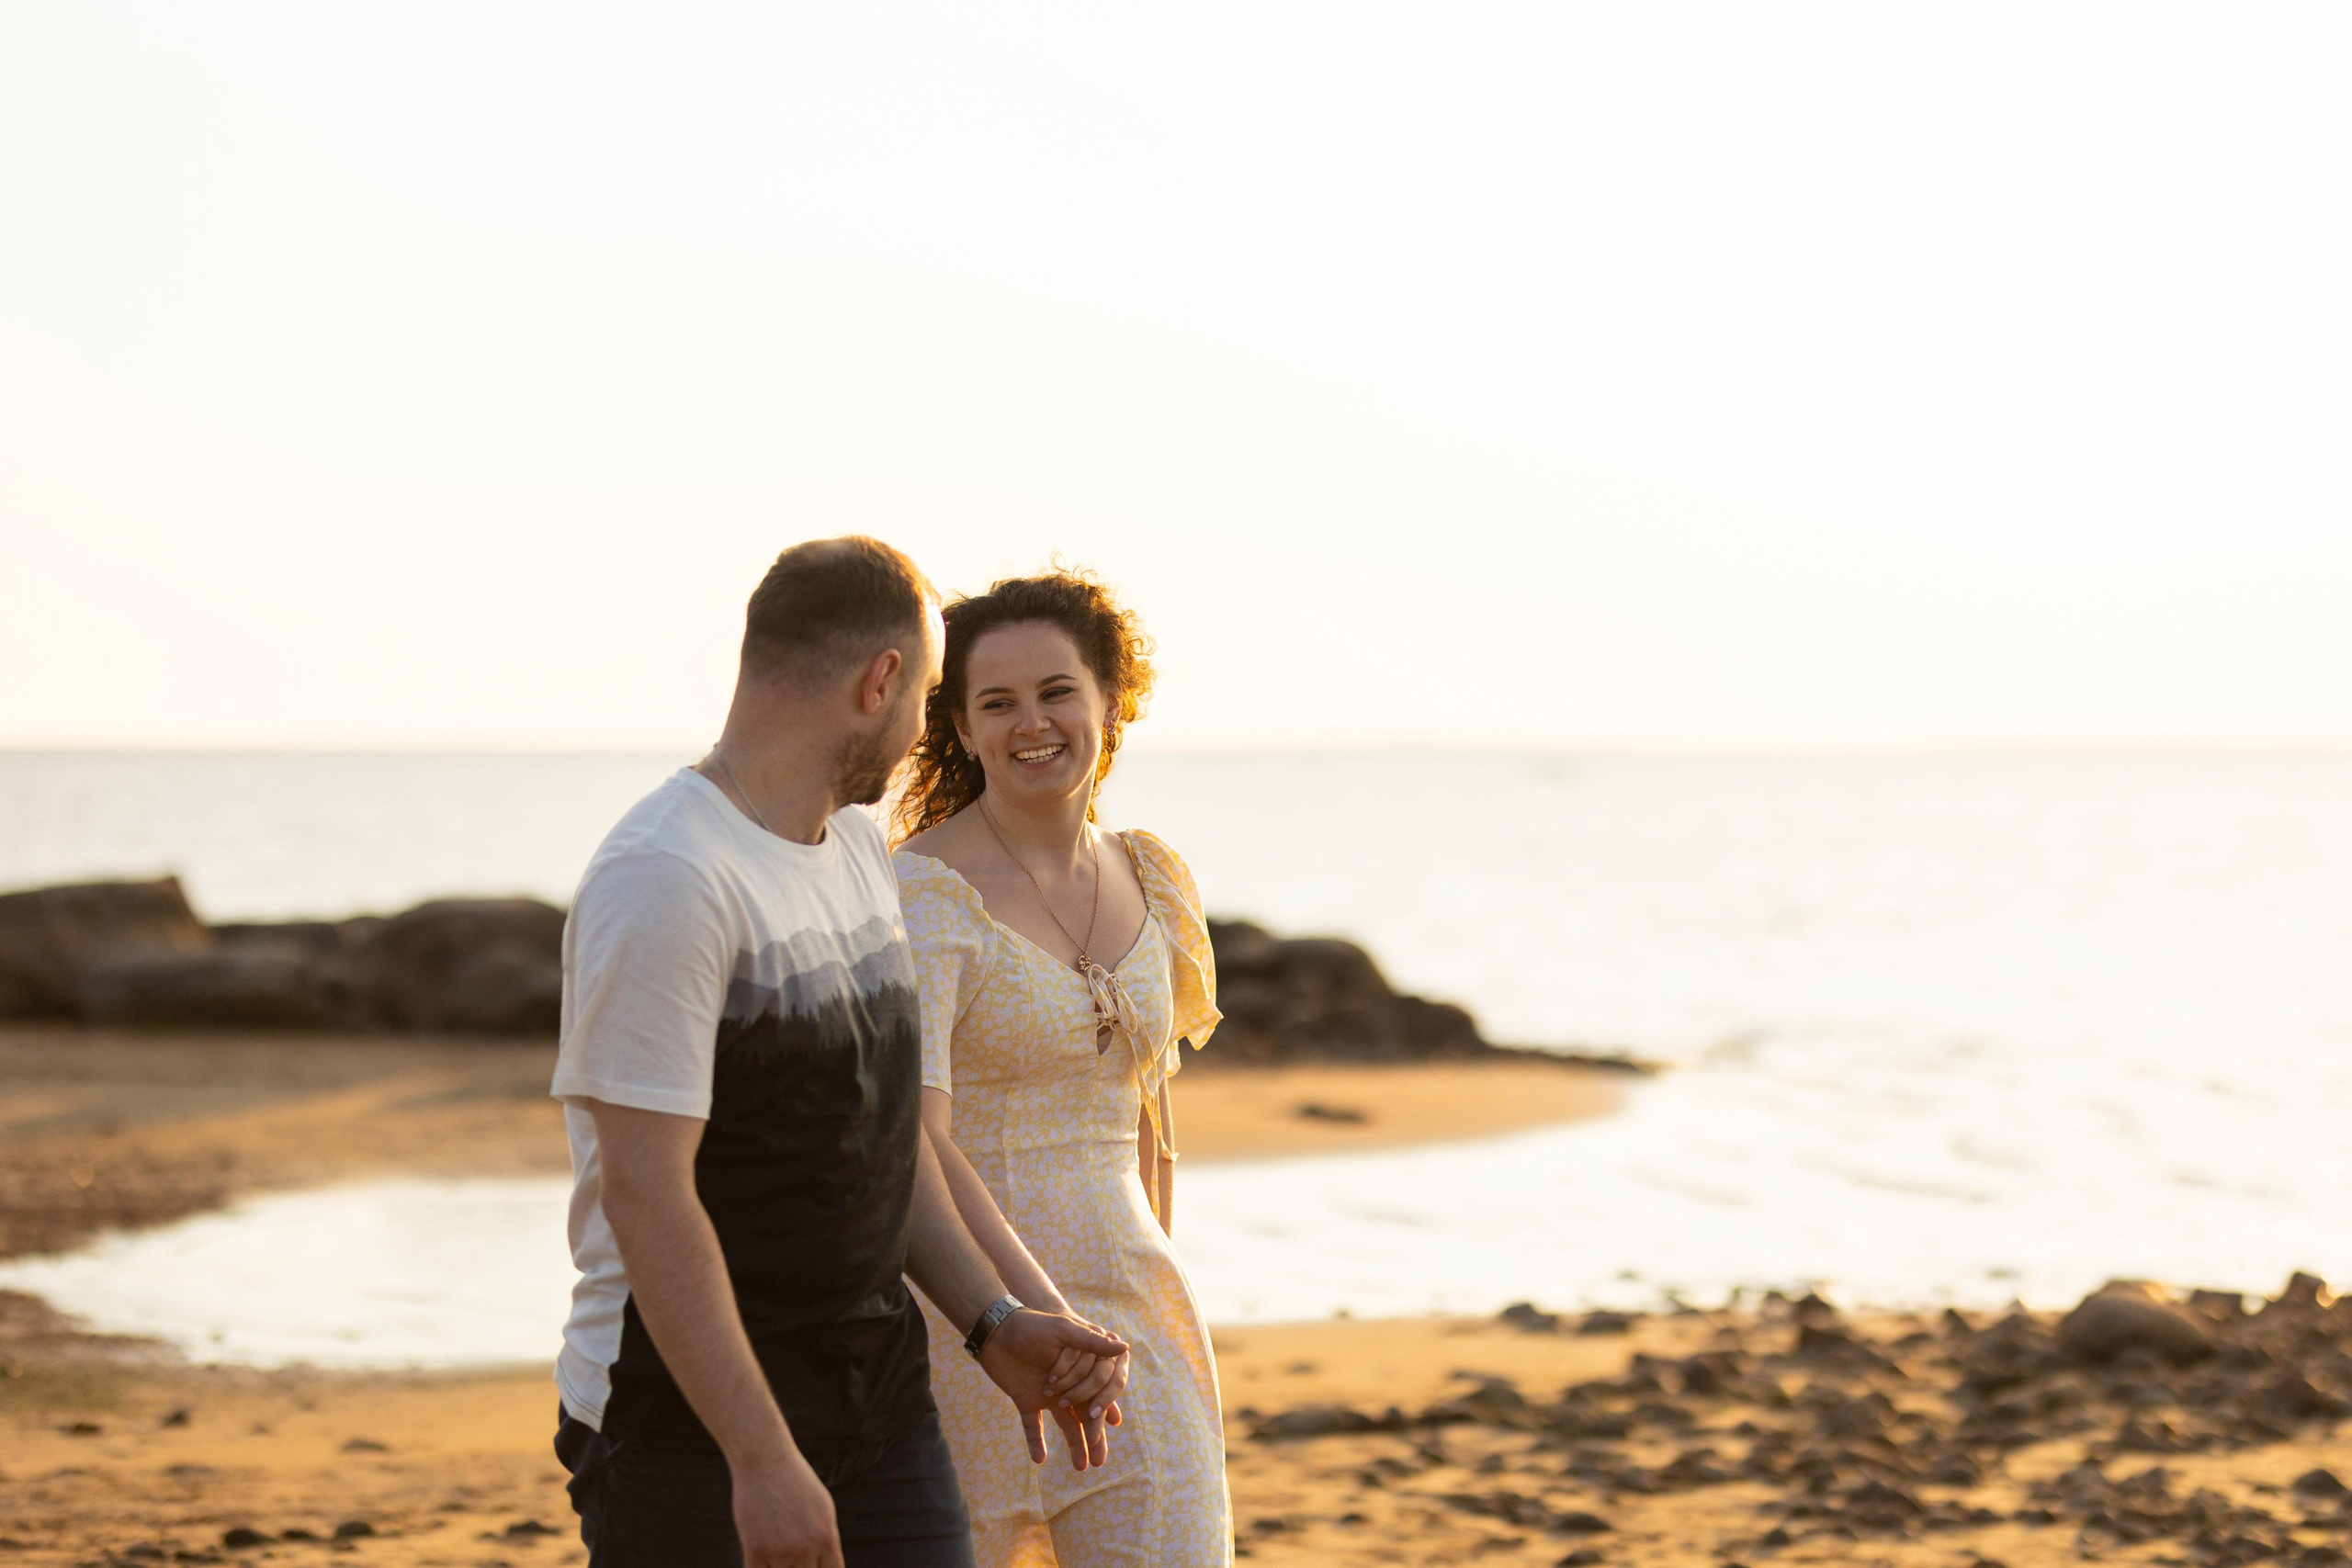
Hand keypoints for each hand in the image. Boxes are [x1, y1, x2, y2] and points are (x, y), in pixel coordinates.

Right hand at [731, 1450, 841, 1567]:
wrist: (765, 1461)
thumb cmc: (796, 1483)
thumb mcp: (823, 1509)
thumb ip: (826, 1540)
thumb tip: (828, 1564)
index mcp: (826, 1539)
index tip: (815, 1565)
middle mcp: (805, 1549)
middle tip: (794, 1555)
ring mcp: (779, 1552)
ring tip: (779, 1552)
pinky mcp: (754, 1551)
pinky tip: (762, 1561)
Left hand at [978, 1308, 1128, 1469]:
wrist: (994, 1328)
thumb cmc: (1032, 1324)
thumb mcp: (1063, 1329)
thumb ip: (1092, 1341)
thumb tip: (1125, 1346)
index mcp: (1081, 1367)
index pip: (1099, 1392)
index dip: (1104, 1408)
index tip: (1105, 1422)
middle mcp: (1068, 1382)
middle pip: (1086, 1413)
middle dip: (1094, 1436)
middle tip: (1100, 1462)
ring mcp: (1048, 1394)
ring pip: (1065, 1424)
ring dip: (1074, 1445)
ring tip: (1082, 1468)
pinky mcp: (1026, 1400)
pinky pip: (1032, 1426)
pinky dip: (1035, 1442)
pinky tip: (1039, 1459)